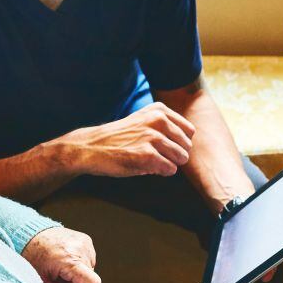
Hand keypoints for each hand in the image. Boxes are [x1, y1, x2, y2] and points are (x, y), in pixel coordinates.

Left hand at [21, 227, 100, 282]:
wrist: (28, 235)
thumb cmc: (31, 258)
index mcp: (68, 259)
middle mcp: (81, 248)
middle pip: (90, 280)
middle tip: (57, 281)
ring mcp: (85, 242)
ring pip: (89, 272)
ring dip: (77, 276)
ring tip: (58, 269)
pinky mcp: (85, 240)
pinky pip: (87, 261)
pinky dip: (77, 266)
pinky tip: (63, 261)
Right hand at [53, 102, 195, 176]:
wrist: (92, 147)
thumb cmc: (119, 137)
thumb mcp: (143, 120)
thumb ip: (165, 124)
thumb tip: (190, 142)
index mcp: (159, 110)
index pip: (189, 131)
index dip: (178, 143)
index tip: (164, 146)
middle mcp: (158, 120)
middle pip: (187, 146)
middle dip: (175, 155)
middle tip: (156, 156)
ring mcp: (153, 137)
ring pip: (181, 158)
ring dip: (168, 164)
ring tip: (150, 162)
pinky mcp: (148, 155)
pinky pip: (170, 169)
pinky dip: (161, 172)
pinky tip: (146, 167)